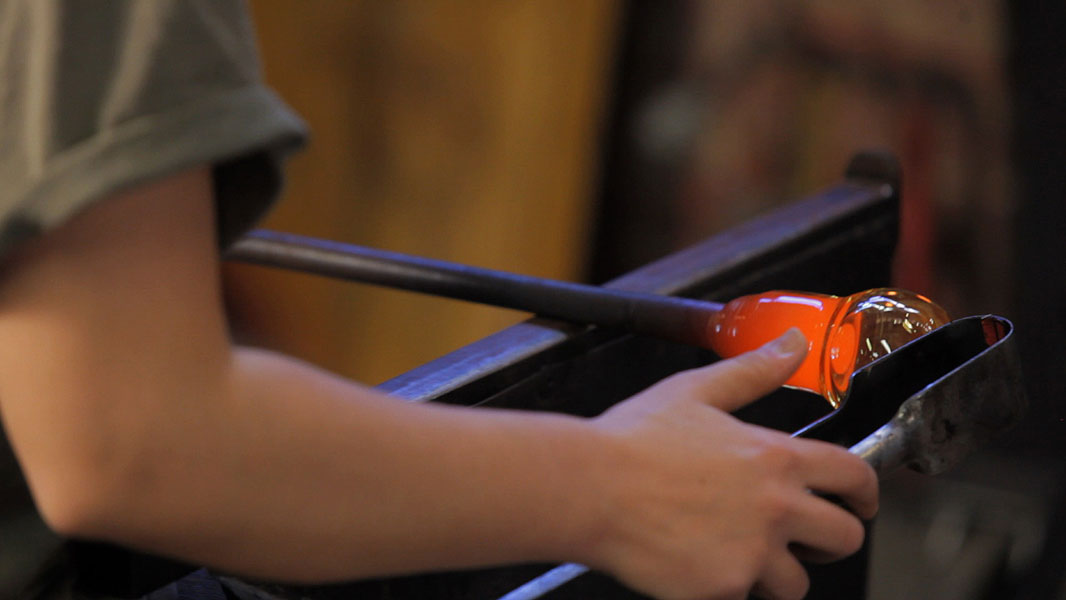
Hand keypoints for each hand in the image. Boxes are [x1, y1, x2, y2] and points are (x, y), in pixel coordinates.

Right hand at [584, 329, 877, 599]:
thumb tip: (791, 342)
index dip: (866, 493)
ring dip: (777, 573)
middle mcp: (776, 508)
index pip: (854, 477)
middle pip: (844, 538)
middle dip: (830, 539)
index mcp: (775, 457)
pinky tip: (702, 562)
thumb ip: (753, 370)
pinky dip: (731, 588)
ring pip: (796, 583)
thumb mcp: (696, 391)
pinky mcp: (723, 589)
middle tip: (806, 539)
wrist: (589, 488)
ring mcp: (752, 553)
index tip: (860, 503)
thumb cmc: (633, 440)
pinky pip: (746, 599)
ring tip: (743, 555)